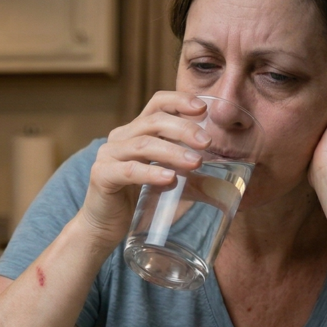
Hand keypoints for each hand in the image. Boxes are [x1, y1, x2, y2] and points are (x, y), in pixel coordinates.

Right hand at [78, 92, 209, 246]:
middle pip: (154, 121)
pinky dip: (152, 173)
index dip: (179, 101)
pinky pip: (130, 170)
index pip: (157, 104)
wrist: (103, 226)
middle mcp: (120, 137)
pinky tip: (170, 179)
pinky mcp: (102, 176)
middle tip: (207, 143)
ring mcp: (109, 155)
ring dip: (173, 152)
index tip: (202, 108)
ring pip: (144, 144)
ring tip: (196, 162)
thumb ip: (184, 170)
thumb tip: (223, 179)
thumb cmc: (136, 200)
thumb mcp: (163, 177)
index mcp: (135, 131)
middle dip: (184, 129)